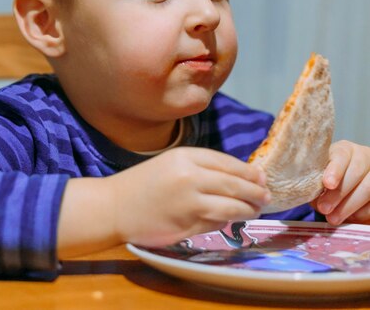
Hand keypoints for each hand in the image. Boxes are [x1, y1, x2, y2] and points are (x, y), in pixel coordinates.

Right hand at [106, 146, 270, 246]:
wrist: (115, 206)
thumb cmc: (144, 183)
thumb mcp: (172, 164)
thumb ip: (202, 167)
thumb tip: (240, 175)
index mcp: (185, 156)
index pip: (227, 162)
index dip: (248, 171)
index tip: (262, 177)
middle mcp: (190, 176)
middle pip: (233, 183)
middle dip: (254, 191)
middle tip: (266, 196)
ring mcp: (189, 202)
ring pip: (230, 206)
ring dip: (247, 209)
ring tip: (255, 209)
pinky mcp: (187, 225)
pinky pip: (215, 223)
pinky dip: (227, 221)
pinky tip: (231, 219)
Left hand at [313, 140, 369, 224]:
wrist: (345, 185)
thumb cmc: (327, 177)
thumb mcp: (320, 174)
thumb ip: (317, 182)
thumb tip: (315, 197)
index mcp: (344, 150)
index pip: (341, 155)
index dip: (335, 169)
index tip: (327, 183)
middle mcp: (362, 157)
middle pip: (356, 172)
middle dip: (339, 193)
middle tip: (324, 208)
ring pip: (368, 188)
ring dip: (349, 206)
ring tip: (333, 218)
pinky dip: (361, 213)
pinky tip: (349, 217)